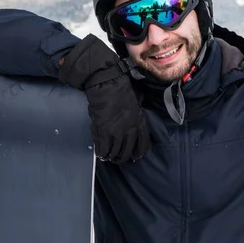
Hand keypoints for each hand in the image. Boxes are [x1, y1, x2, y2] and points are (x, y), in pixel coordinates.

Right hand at [58, 34, 151, 162]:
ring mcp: (116, 131)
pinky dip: (101, 152)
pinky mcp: (103, 131)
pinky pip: (103, 148)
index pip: (143, 144)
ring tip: (109, 157)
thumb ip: (135, 118)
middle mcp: (130, 129)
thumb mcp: (135, 104)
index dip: (138, 153)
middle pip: (128, 151)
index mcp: (140, 122)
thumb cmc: (120, 90)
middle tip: (119, 158)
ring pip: (116, 152)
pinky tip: (100, 153)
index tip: (135, 156)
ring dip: (112, 156)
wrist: (107, 84)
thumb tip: (132, 126)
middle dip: (123, 157)